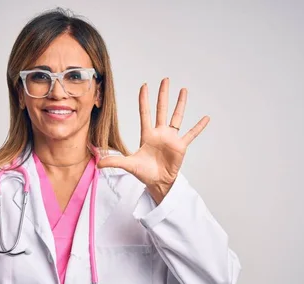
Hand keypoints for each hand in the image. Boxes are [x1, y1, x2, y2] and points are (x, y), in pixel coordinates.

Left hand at [97, 78, 209, 202]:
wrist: (157, 182)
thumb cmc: (144, 173)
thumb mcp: (128, 165)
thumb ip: (114, 161)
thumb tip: (98, 162)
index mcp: (147, 134)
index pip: (145, 113)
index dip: (144, 100)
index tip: (144, 86)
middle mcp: (160, 133)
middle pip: (161, 109)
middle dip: (163, 95)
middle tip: (165, 79)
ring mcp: (171, 138)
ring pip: (177, 117)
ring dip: (180, 104)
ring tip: (184, 90)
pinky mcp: (181, 146)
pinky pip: (191, 134)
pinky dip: (199, 127)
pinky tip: (206, 118)